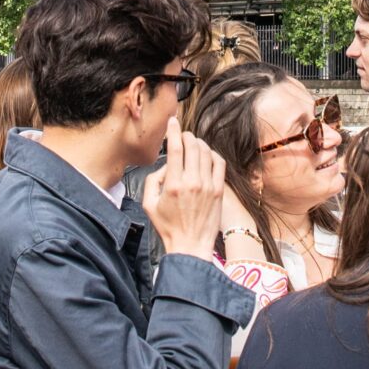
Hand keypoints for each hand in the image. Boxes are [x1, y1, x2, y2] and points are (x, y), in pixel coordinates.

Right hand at [142, 120, 226, 258]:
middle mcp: (192, 182)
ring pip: (206, 152)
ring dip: (199, 144)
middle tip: (183, 135)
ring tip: (194, 145)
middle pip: (192, 146)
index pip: (176, 148)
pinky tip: (207, 155)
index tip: (173, 122)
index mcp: (173, 184)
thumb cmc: (168, 227)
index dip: (174, 130)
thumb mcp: (148, 204)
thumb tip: (165, 166)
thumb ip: (152, 180)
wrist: (190, 246)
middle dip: (187, 135)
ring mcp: (207, 186)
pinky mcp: (218, 191)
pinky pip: (219, 163)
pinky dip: (213, 154)